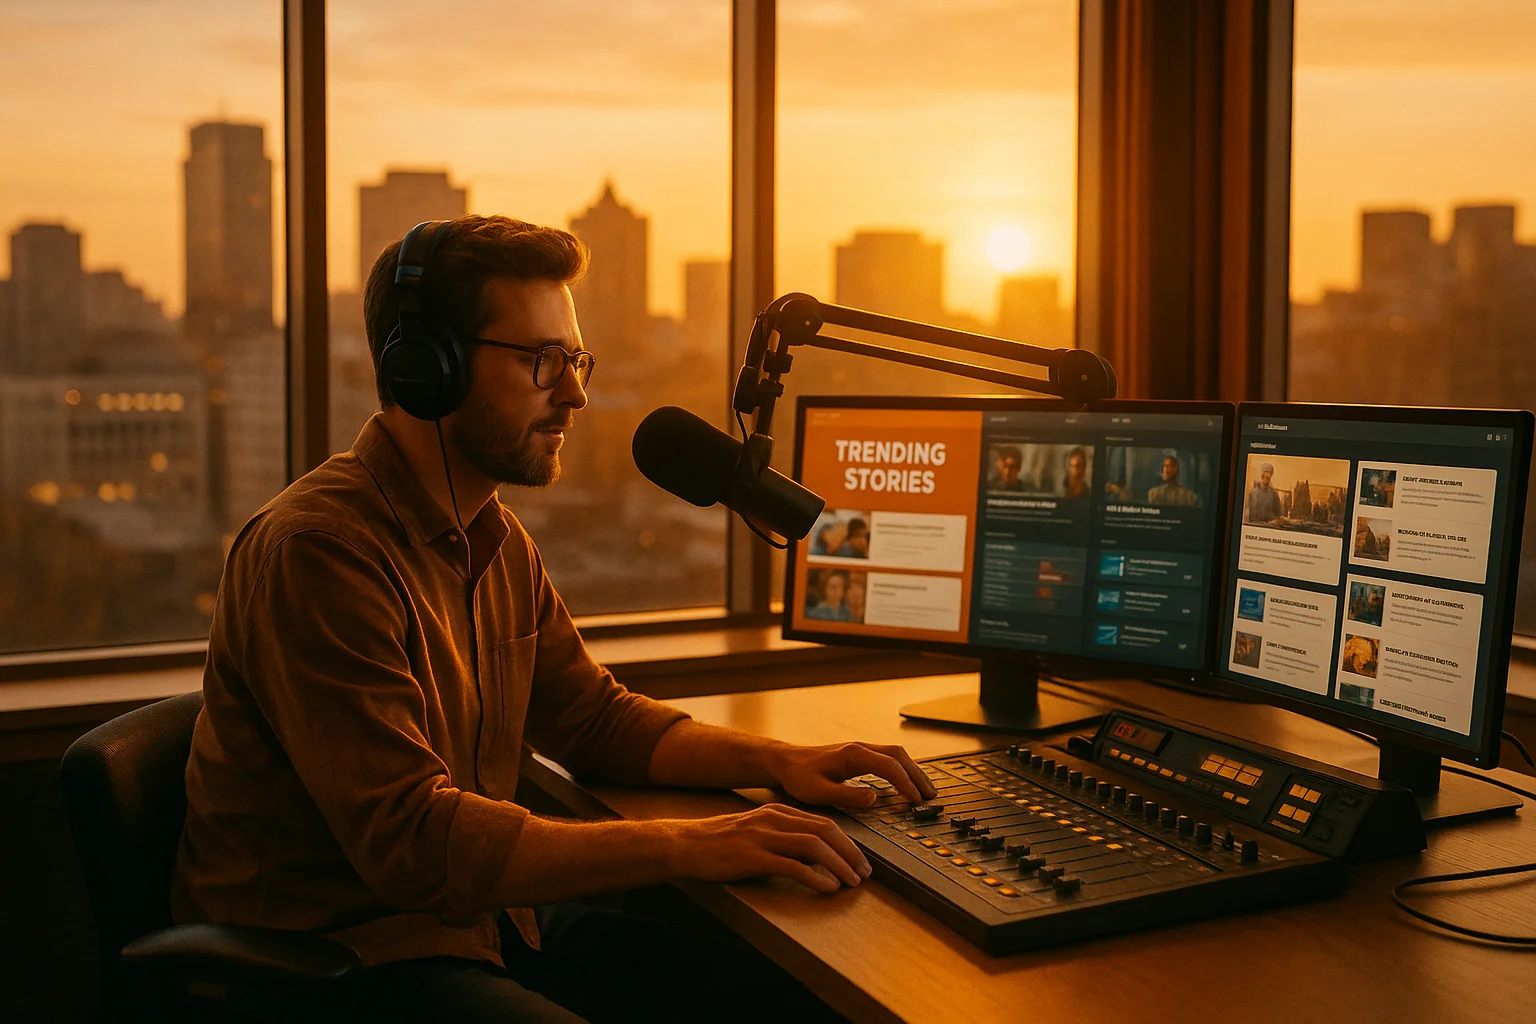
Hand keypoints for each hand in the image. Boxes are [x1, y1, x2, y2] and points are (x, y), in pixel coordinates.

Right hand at [666, 804, 871, 892]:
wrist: (684, 844)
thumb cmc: (719, 844)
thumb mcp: (755, 832)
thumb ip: (782, 838)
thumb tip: (814, 857)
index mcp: (777, 812)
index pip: (823, 823)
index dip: (847, 842)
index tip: (860, 861)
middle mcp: (773, 820)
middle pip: (825, 831)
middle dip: (850, 852)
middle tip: (865, 873)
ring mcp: (763, 837)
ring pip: (813, 846)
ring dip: (839, 865)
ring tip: (852, 882)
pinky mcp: (752, 857)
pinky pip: (792, 865)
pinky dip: (815, 877)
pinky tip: (827, 888)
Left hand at [767, 741, 937, 808]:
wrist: (786, 762)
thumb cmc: (799, 777)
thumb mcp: (818, 791)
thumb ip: (846, 795)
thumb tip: (874, 797)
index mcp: (853, 755)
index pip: (889, 766)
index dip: (906, 783)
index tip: (916, 801)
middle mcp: (860, 747)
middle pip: (899, 755)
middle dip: (917, 775)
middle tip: (931, 797)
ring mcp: (861, 749)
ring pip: (896, 754)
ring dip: (913, 771)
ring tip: (926, 791)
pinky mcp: (859, 754)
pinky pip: (889, 757)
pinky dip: (904, 768)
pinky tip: (908, 781)